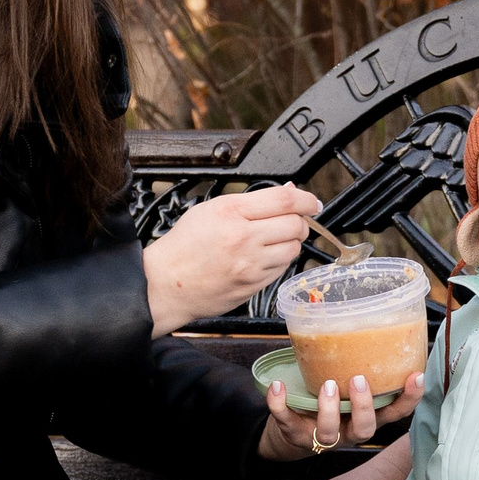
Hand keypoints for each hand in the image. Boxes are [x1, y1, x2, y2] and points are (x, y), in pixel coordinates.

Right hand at [142, 185, 319, 334]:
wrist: (166, 284)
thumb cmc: (184, 247)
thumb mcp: (210, 210)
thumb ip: (250, 202)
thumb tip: (286, 193)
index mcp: (230, 212)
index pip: (284, 200)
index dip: (306, 199)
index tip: (312, 203)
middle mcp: (243, 238)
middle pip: (295, 225)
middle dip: (300, 222)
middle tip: (292, 222)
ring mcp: (250, 265)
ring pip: (293, 249)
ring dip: (291, 243)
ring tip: (273, 241)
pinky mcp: (253, 286)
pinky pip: (281, 269)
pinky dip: (279, 261)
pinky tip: (262, 258)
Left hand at [257, 370, 424, 461]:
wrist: (294, 430)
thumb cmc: (330, 401)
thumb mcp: (349, 387)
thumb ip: (359, 363)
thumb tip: (363, 314)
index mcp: (367, 417)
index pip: (395, 413)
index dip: (409, 398)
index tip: (416, 375)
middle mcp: (348, 430)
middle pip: (365, 429)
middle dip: (363, 407)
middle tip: (358, 380)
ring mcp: (321, 436)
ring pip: (328, 433)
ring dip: (328, 409)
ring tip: (327, 384)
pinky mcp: (294, 434)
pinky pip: (286, 422)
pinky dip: (280, 404)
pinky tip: (278, 385)